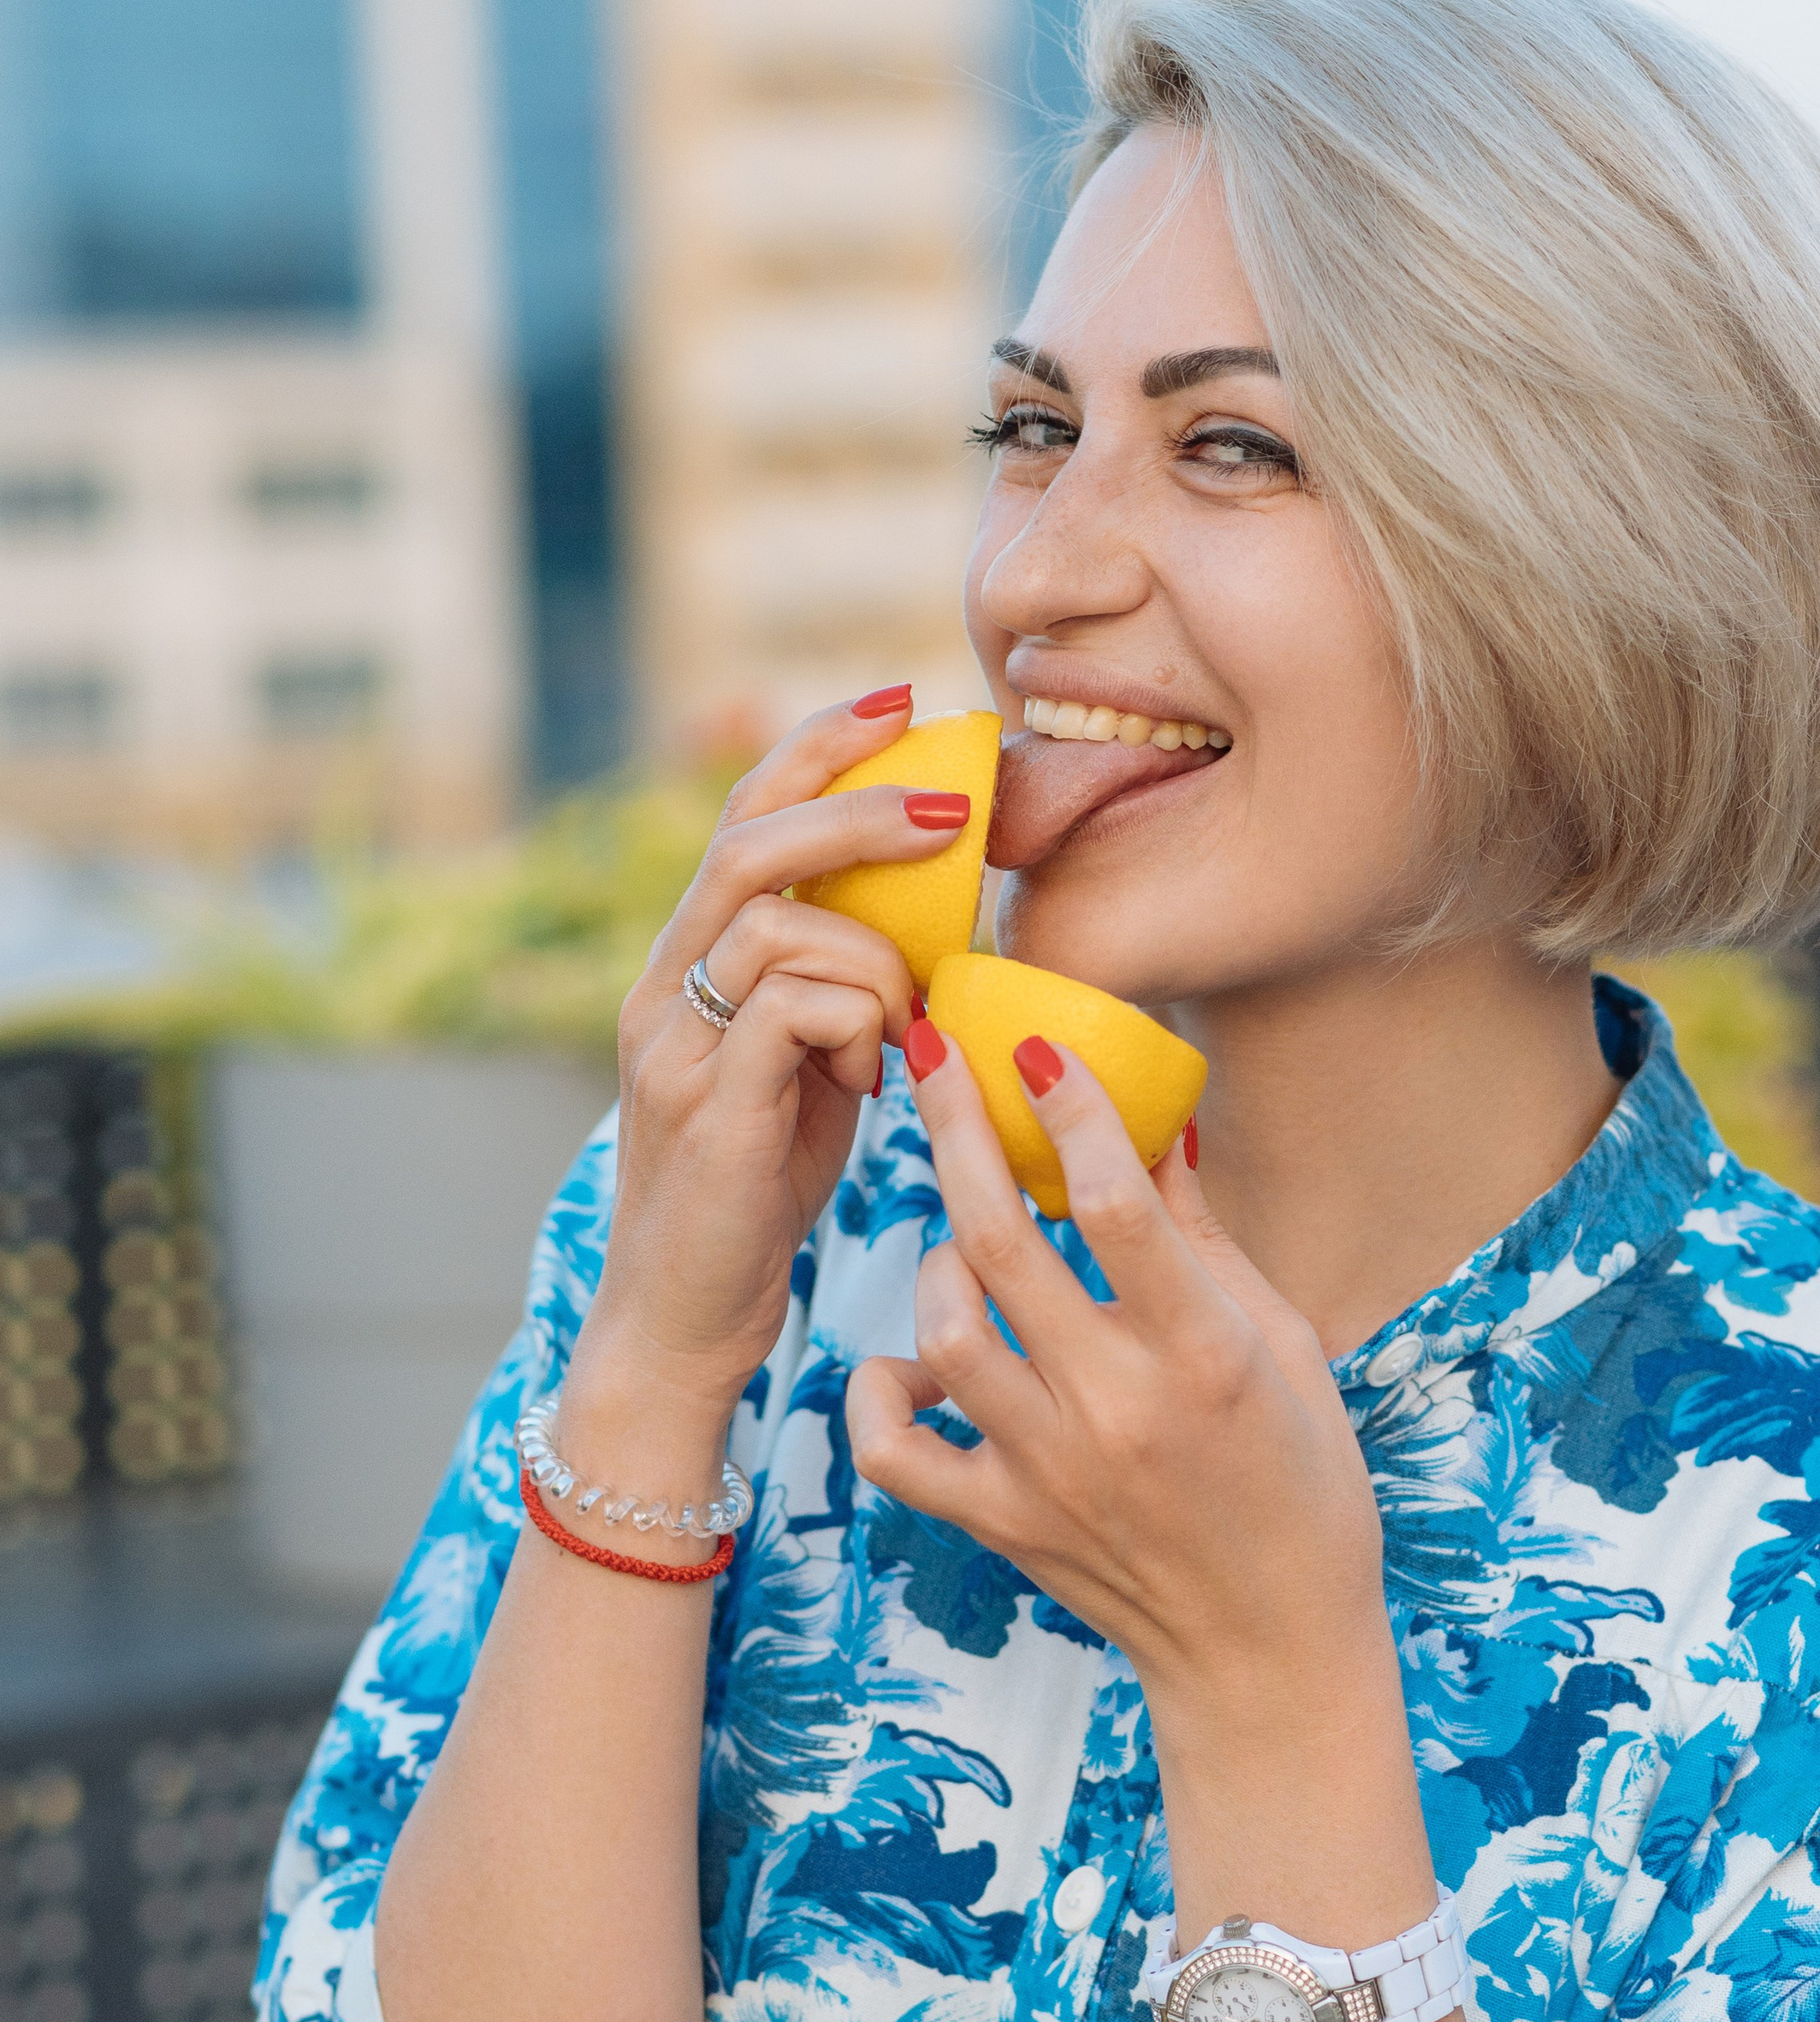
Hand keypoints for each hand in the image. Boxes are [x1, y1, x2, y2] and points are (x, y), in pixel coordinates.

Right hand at [575, 695, 967, 1418]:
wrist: (683, 1320)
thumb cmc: (755, 1196)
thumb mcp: (805, 1072)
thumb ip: (836, 996)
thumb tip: (926, 933)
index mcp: (686, 966)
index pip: (744, 817)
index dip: (818, 747)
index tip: (902, 701)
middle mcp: (660, 988)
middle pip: (750, 842)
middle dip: (861, 807)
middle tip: (956, 809)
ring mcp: (671, 1044)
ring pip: (780, 927)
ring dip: (876, 962)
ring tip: (905, 1030)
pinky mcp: (701, 1106)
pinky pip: (790, 1010)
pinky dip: (855, 1024)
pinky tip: (873, 1079)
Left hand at [844, 1026, 1389, 1739]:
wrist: (1270, 1653)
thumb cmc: (1300, 1487)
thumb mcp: (1285, 1347)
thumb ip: (1205, 1238)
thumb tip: (1156, 1123)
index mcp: (1205, 1356)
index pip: (1117, 1204)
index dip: (1070, 1109)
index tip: (1037, 1047)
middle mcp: (1116, 1409)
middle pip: (999, 1242)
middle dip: (954, 1127)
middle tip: (931, 1050)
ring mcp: (1047, 1472)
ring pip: (940, 1329)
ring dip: (936, 1257)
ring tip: (965, 1237)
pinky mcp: (1001, 1523)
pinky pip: (895, 1448)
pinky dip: (883, 1392)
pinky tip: (914, 1361)